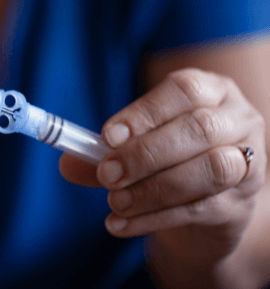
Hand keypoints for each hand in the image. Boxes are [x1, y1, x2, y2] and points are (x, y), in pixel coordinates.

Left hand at [60, 68, 265, 264]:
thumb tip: (67, 163)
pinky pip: (200, 209)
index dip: (145, 113)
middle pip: (199, 129)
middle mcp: (237, 120)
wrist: (208, 204)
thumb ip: (103, 152)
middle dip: (145, 153)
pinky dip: (154, 218)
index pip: (184, 90)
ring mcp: (247, 162)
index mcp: (211, 91)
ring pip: (210, 170)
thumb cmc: (170, 160)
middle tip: (106, 174)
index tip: (107, 136)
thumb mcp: (139, 146)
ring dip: (153, 189)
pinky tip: (120, 225)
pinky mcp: (240, 204)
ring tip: (115, 202)